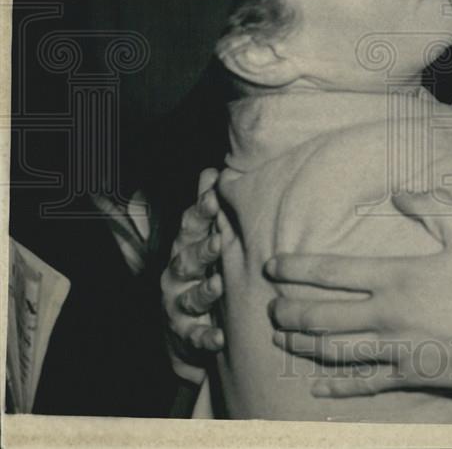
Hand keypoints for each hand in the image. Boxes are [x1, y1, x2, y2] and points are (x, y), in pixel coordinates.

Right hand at [160, 168, 225, 381]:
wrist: (184, 329)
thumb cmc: (199, 273)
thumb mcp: (200, 240)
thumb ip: (205, 208)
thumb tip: (212, 169)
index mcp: (185, 248)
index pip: (190, 228)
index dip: (200, 213)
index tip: (214, 197)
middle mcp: (177, 275)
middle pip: (186, 260)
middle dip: (200, 250)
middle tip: (217, 241)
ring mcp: (178, 305)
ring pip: (189, 297)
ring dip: (204, 291)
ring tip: (218, 285)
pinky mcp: (185, 335)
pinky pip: (194, 336)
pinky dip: (206, 337)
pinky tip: (220, 337)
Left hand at [266, 189, 451, 396]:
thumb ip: (434, 206)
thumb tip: (401, 193)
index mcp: (396, 277)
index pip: (332, 272)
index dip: (296, 269)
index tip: (272, 268)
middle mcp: (386, 315)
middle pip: (322, 316)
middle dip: (289, 312)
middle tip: (270, 310)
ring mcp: (394, 349)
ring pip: (334, 351)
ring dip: (303, 345)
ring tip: (283, 339)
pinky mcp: (408, 374)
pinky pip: (364, 383)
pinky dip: (337, 388)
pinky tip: (318, 389)